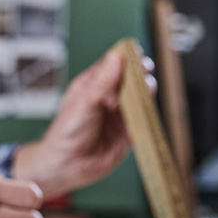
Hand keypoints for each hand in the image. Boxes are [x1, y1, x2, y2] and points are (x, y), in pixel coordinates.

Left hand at [12, 47, 153, 199]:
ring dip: (146, 92)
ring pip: (141, 98)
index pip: (114, 65)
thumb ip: (103, 81)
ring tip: (146, 88)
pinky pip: (144, 119)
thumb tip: (117, 56)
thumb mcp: (85, 101)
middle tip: (145, 70)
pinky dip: (149, 113)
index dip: (126, 58)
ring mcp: (120, 114)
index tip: (137, 52)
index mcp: (94, 85)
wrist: (68, 164)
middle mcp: (109, 97)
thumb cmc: (68, 130)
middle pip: (132, 79)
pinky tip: (148, 109)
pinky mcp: (130, 132)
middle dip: (141, 73)